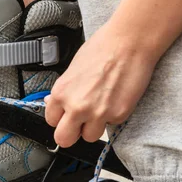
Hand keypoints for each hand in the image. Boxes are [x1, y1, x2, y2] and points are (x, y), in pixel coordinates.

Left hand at [44, 25, 157, 147]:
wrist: (129, 42)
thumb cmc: (102, 49)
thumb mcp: (71, 70)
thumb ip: (62, 92)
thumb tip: (52, 103)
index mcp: (61, 94)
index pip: (51, 121)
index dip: (60, 118)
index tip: (66, 114)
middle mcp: (77, 107)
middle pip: (64, 140)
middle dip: (71, 133)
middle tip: (78, 124)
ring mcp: (98, 113)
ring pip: (89, 137)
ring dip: (93, 127)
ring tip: (100, 108)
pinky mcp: (119, 115)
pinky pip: (110, 125)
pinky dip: (112, 116)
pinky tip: (114, 98)